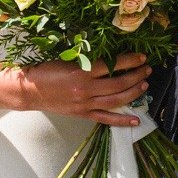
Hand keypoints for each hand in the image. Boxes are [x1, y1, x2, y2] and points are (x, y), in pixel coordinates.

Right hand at [17, 53, 151, 126]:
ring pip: (115, 100)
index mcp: (81, 71)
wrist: (29, 91)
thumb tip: (110, 57)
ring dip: (133, 93)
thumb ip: (87, 60)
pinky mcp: (83, 114)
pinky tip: (135, 120)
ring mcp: (85, 104)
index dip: (129, 61)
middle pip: (118, 83)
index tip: (141, 57)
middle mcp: (85, 89)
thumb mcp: (67, 59)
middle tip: (147, 70)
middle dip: (136, 76)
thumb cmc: (46, 71)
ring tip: (144, 85)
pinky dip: (122, 121)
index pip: (112, 65)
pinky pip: (106, 119)